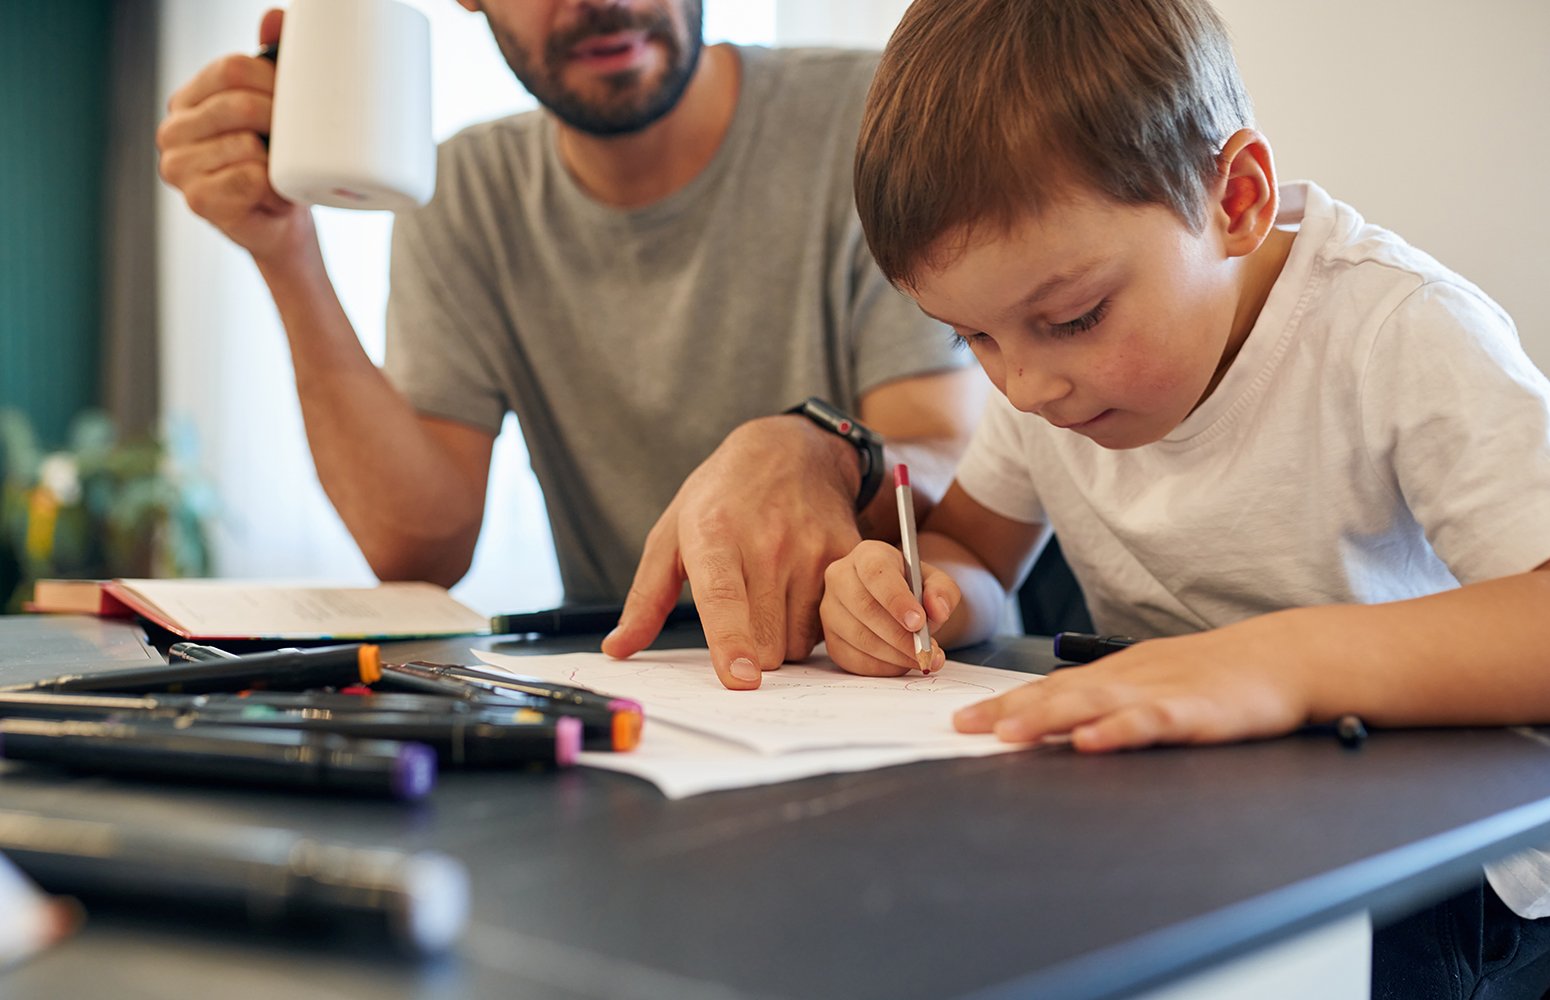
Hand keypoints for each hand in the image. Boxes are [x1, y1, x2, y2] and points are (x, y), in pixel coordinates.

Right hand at [156, 9, 313, 265]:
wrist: (283, 226)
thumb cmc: (279, 166)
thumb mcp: (278, 109)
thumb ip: (272, 60)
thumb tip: (275, 16)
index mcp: (189, 99)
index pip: (231, 68)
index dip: (274, 82)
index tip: (295, 102)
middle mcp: (173, 130)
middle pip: (239, 104)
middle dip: (280, 122)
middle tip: (295, 144)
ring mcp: (178, 166)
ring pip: (247, 144)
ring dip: (277, 163)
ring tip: (276, 175)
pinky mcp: (196, 199)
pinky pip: (249, 178)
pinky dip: (272, 189)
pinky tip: (268, 196)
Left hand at [602, 416, 864, 688]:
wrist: (790, 451)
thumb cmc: (721, 497)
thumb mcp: (671, 534)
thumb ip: (645, 597)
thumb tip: (617, 649)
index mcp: (714, 536)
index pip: (724, 598)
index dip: (732, 642)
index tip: (740, 678)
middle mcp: (768, 543)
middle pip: (767, 643)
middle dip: (754, 650)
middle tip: (744, 616)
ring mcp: (813, 549)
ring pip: (800, 641)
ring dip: (785, 636)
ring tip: (773, 596)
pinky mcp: (848, 555)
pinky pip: (833, 622)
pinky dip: (816, 623)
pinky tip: (803, 593)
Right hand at [820, 540, 952, 675]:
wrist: (893, 603)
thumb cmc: (912, 588)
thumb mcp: (935, 582)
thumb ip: (942, 591)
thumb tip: (938, 611)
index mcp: (867, 555)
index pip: (876, 573)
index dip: (896, 600)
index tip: (919, 623)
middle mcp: (840, 578)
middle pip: (864, 608)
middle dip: (899, 635)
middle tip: (925, 651)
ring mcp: (829, 610)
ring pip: (859, 637)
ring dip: (894, 655)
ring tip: (921, 659)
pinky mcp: (830, 639)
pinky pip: (853, 659)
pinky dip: (882, 667)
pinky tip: (902, 663)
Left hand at [952, 619, 1316, 751]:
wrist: (1282, 657)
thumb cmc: (1216, 673)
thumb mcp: (1153, 680)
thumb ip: (1109, 699)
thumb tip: (1063, 723)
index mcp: (1115, 674)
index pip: (1047, 688)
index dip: (1003, 704)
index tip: (962, 720)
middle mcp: (1126, 679)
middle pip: (1056, 693)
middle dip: (1007, 711)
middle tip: (963, 727)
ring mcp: (1158, 693)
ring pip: (1092, 704)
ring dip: (1046, 718)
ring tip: (1007, 733)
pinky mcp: (1193, 712)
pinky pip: (1149, 722)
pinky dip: (1117, 731)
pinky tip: (1089, 742)